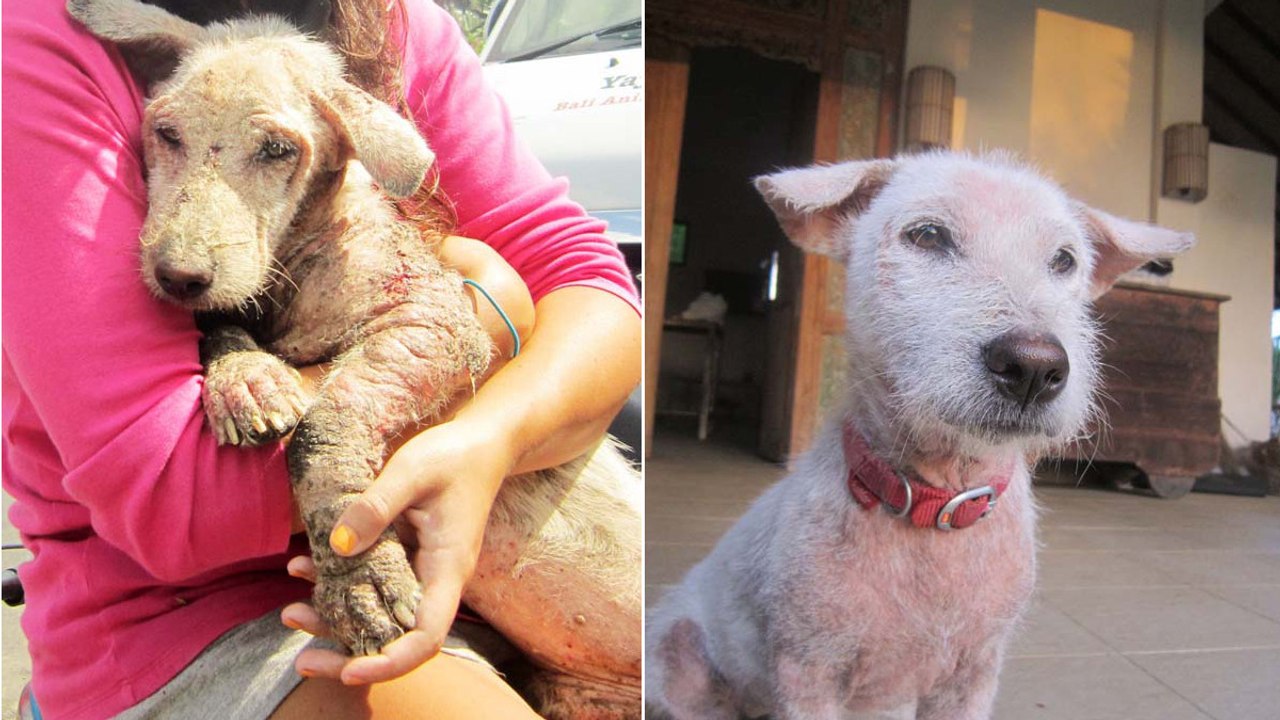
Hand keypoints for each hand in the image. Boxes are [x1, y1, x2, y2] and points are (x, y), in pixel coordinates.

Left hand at [281, 415, 514, 683]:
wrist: (479, 443)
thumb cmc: (454, 455)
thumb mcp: (412, 470)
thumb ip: (376, 506)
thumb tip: (339, 546)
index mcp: (447, 568)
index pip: (426, 636)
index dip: (390, 661)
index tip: (350, 670)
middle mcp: (434, 579)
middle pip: (397, 636)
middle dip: (350, 655)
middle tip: (303, 662)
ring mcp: (418, 570)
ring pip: (377, 612)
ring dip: (334, 621)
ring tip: (290, 615)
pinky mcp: (403, 556)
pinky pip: (369, 582)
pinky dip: (335, 582)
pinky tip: (302, 568)